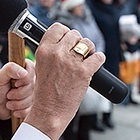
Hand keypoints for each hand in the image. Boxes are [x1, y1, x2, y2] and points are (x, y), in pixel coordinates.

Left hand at [0, 60, 34, 119]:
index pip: (32, 68)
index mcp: (23, 69)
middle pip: (31, 87)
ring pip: (31, 99)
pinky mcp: (30, 105)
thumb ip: (10, 69)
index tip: (16, 83)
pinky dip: (20, 111)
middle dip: (18, 93)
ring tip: (9, 102)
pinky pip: (30, 110)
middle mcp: (29, 80)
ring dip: (17, 103)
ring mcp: (31, 93)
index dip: (25, 78)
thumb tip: (24, 72)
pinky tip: (14, 110)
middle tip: (8, 94)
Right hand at [24, 23, 104, 139]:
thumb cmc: (45, 92)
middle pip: (74, 34)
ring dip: (89, 49)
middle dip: (78, 42)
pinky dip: (99, 59)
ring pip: (87, 43)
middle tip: (78, 52)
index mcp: (44, 50)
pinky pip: (98, 57)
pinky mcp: (84, 72)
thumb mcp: (40, 65)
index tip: (69, 38)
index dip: (65, 32)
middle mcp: (56, 53)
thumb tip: (65, 41)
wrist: (49, 112)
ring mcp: (71, 62)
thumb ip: (51, 51)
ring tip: (87, 57)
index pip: (58, 28)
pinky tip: (96, 62)